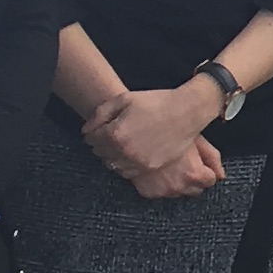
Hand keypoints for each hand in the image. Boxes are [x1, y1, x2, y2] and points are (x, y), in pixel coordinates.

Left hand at [83, 81, 222, 186]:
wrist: (186, 113)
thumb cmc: (155, 102)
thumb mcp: (124, 99)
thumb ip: (101, 114)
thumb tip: (86, 130)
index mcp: (115, 133)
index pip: (91, 139)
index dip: (93, 133)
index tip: (99, 129)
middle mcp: (124, 151)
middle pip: (100, 153)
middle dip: (101, 145)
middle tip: (109, 137)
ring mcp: (137, 162)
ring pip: (113, 165)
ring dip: (112, 156)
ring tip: (120, 145)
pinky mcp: (150, 168)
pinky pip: (128, 172)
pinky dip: (125, 165)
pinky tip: (131, 154)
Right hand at [123, 136, 226, 202]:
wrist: (133, 133)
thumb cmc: (166, 130)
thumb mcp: (194, 137)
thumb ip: (211, 156)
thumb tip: (221, 175)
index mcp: (193, 173)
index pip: (211, 180)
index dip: (206, 168)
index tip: (200, 161)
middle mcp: (177, 186)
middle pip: (195, 188)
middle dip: (193, 177)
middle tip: (185, 160)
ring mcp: (161, 191)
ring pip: (179, 192)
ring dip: (178, 181)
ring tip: (170, 162)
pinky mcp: (146, 191)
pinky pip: (161, 192)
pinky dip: (161, 184)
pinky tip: (158, 169)